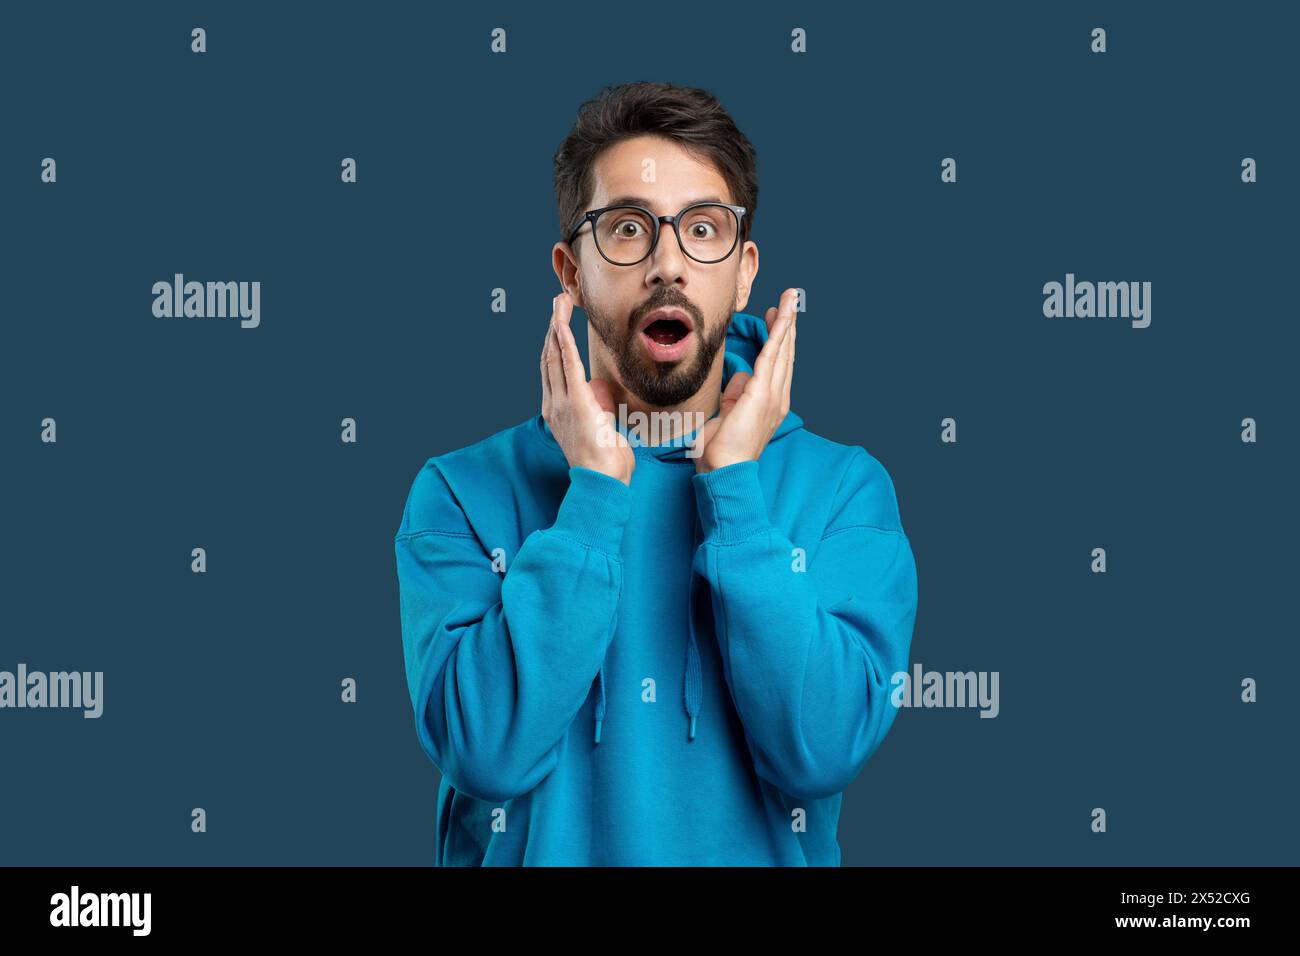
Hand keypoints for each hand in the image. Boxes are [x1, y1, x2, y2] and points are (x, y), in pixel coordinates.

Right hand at [541, 292, 635, 485]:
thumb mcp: (601, 431)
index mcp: (557, 412)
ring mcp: (562, 403)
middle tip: (557, 303)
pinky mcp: (575, 402)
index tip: (558, 324)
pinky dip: (564, 342)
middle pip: (549, 358)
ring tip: (558, 303)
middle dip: (553, 327)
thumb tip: (602, 398)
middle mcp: (554, 404)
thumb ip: (599, 411)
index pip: (553, 371)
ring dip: (556, 326)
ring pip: (555, 356)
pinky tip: (560, 324)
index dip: (555, 344)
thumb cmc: (606, 464)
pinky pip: (567, 366)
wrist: (601, 482)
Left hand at [693, 287, 797, 473]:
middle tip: (789, 299)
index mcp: (770, 403)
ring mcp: (773, 395)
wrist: (723, 470)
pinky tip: (782, 316)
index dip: (779, 340)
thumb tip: (739, 378)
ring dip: (787, 322)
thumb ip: (736, 394)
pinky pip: (773, 356)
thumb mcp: (728, 414)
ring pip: (782, 350)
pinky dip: (779, 333)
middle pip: (785, 353)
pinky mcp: (763, 393)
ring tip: (790, 299)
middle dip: (787, 324)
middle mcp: (778, 398)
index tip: (776, 318)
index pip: (777, 365)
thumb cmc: (721, 450)